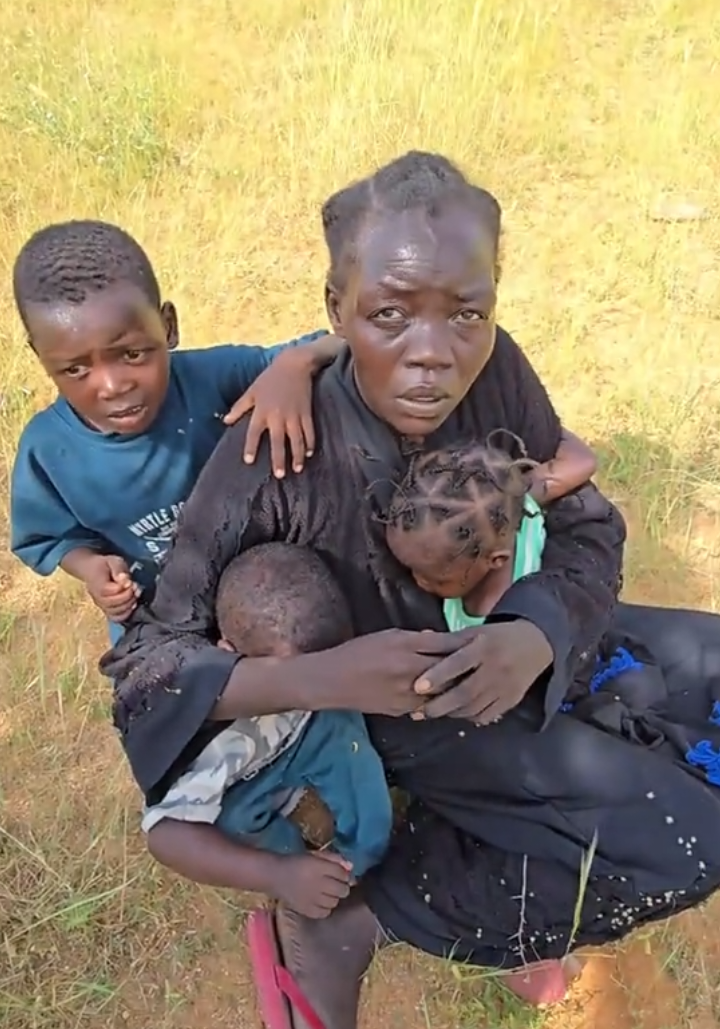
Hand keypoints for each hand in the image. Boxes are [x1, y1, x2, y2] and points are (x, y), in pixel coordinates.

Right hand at [84, 554, 139, 620]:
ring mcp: (101, 606)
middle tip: (136, 588)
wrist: (91, 570)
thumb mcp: (113, 561)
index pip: (112, 591)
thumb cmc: (104, 565)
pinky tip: (132, 605)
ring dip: (129, 605)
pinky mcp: (106, 610)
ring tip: (134, 594)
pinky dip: (126, 614)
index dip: (125, 588)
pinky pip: (115, 618)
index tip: (131, 581)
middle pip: (114, 604)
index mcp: (97, 585)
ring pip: (115, 613)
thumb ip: (119, 570)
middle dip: (129, 597)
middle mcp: (97, 598)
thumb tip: (126, 581)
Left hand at [224, 347, 324, 477]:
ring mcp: (294, 414)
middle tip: (279, 475)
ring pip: (296, 439)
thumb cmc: (270, 378)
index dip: (251, 446)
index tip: (249, 461)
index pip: (254, 432)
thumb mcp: (252, 390)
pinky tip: (309, 454)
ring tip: (297, 469)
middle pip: (278, 441)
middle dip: (279, 458)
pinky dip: (310, 442)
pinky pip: (309, 431)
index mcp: (262, 410)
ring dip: (297, 455)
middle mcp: (278, 415)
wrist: (294, 363)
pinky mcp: (306, 412)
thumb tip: (226, 421)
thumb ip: (239, 407)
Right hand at [275, 851, 352, 918]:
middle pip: (342, 890)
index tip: (341, 874)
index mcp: (318, 867)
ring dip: (334, 897)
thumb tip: (351, 867)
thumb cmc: (298, 862)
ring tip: (326, 892)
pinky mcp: (306, 910)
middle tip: (335, 884)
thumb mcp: (316, 854)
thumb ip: (334, 858)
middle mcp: (316, 883)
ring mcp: (311, 899)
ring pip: (335, 902)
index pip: (342, 874)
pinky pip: (325, 913)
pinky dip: (325, 908)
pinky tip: (320, 901)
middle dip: (342, 887)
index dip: (345, 874)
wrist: (275, 875)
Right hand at [312, 629, 470, 717]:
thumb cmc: (357, 652)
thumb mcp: (386, 636)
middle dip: (466, 666)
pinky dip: (438, 700)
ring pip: (442, 691)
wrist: (332, 682)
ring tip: (469, 681)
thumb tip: (438, 638)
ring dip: (455, 686)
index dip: (463, 642)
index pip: (445, 643)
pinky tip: (446, 697)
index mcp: (405, 646)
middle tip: (482, 663)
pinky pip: (428, 705)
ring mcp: (407, 693)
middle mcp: (410, 670)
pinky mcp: (402, 710)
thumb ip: (415, 638)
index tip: (479, 640)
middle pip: (449, 669)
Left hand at [413, 621, 552, 724]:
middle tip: (417, 712)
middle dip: (439, 705)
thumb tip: (418, 640)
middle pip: (465, 692)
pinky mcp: (512, 700)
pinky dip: (468, 717)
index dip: (437, 675)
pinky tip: (455, 714)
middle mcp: (496, 668)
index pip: (458, 663)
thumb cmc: (495, 637)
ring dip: (450, 713)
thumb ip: (447, 640)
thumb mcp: (473, 632)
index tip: (417, 686)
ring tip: (430, 713)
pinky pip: (486, 715)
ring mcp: (506, 687)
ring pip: (474, 707)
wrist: (535, 645)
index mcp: (484, 647)